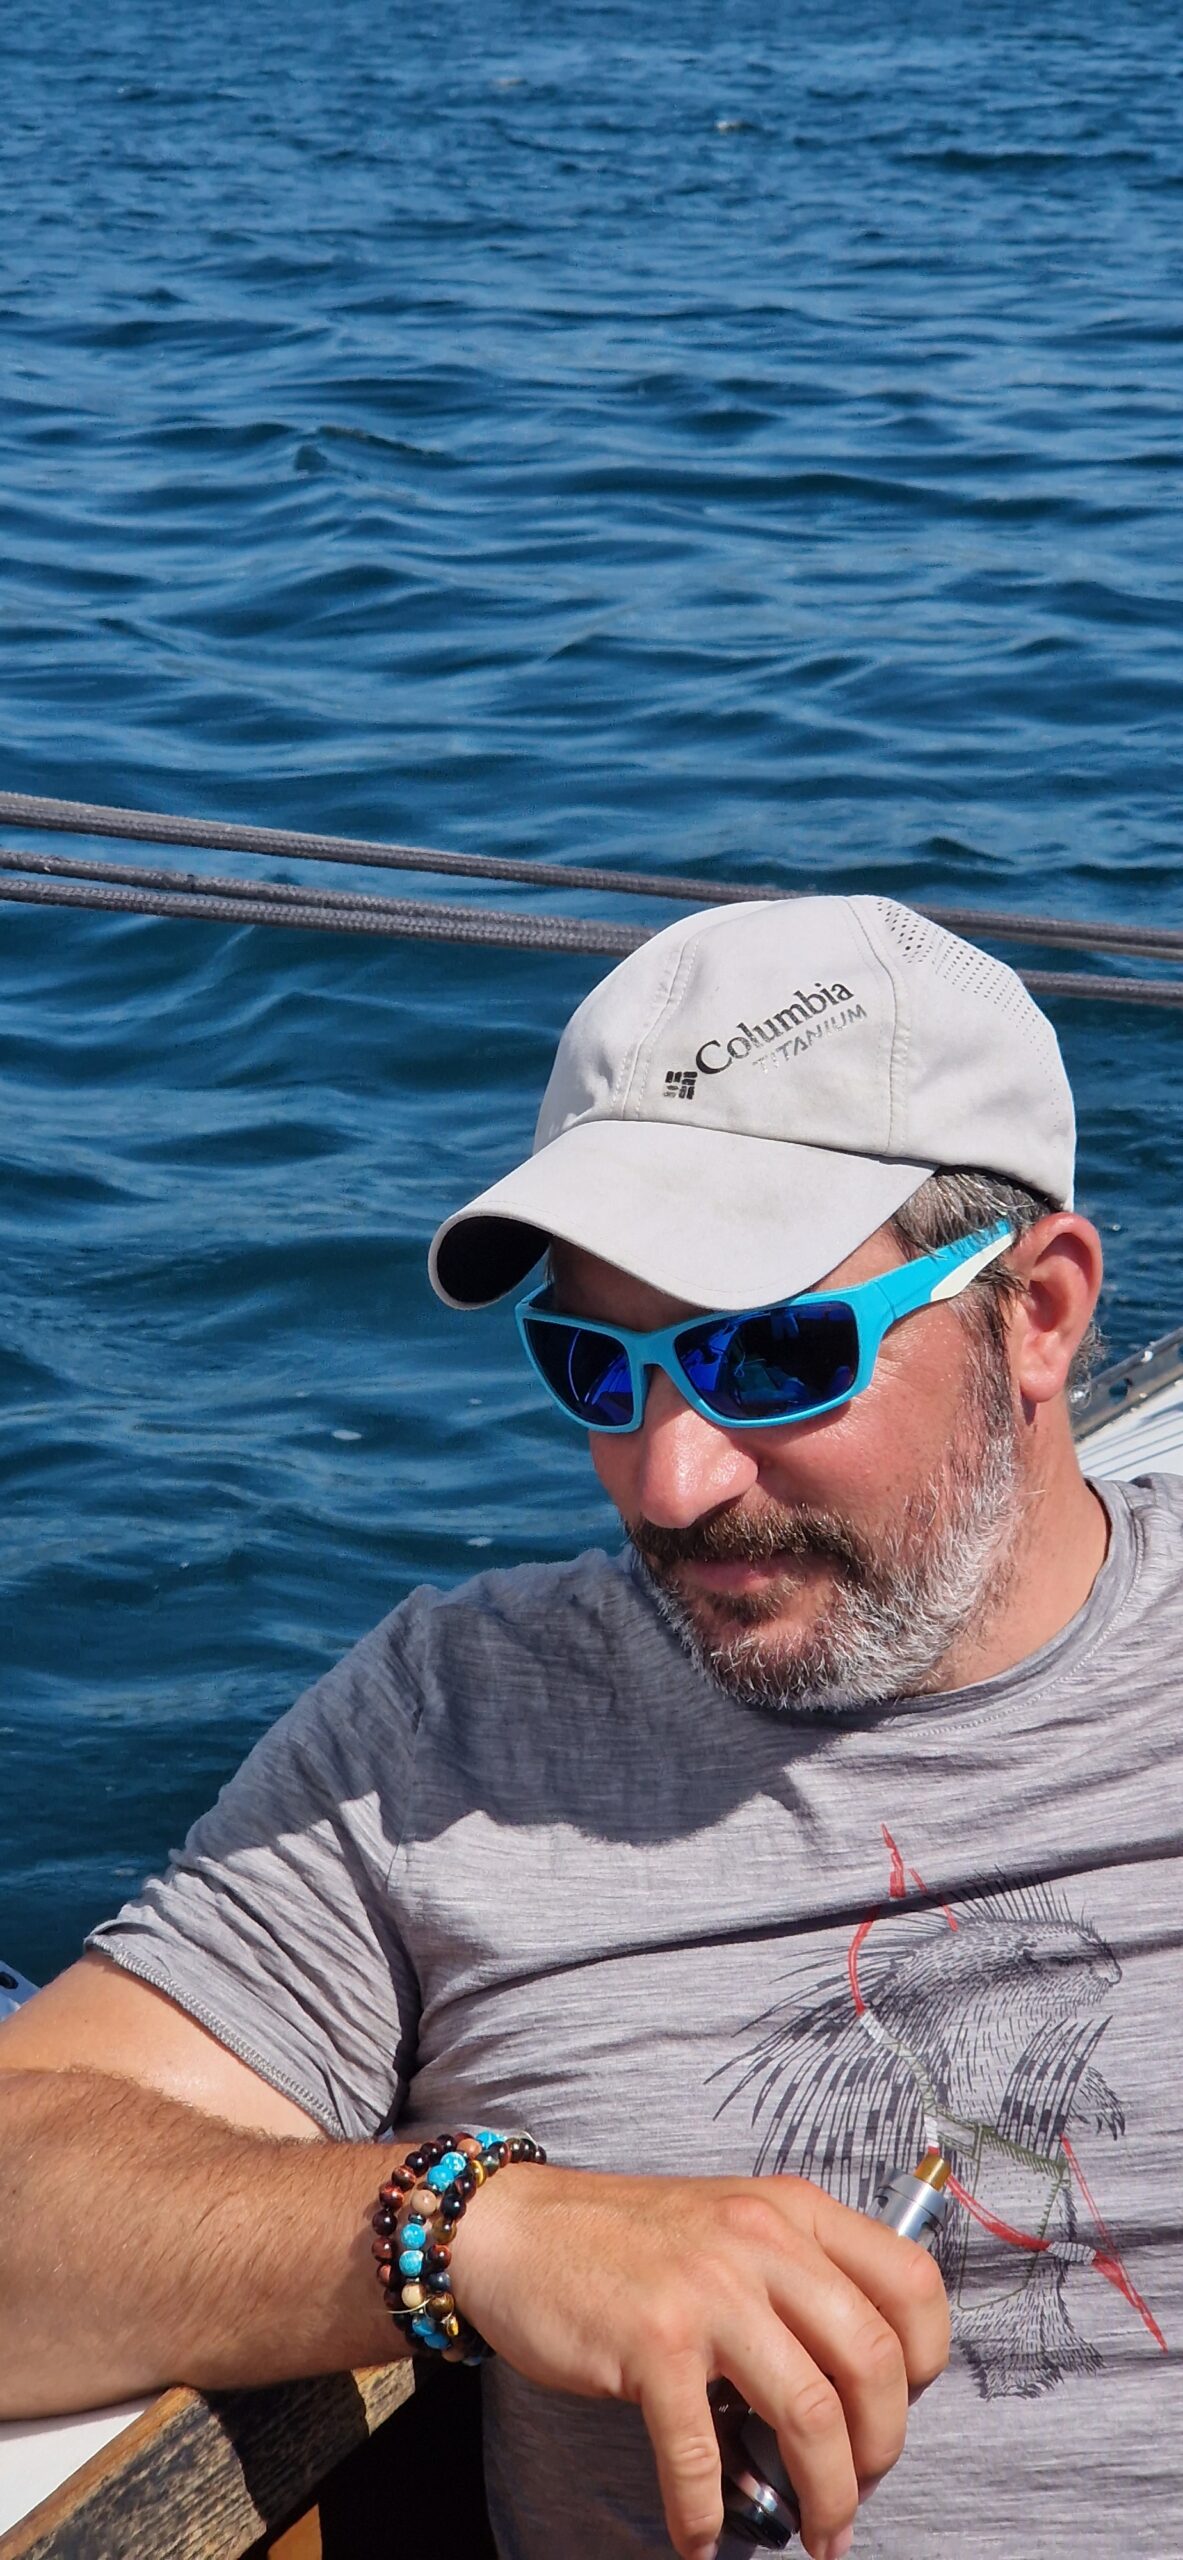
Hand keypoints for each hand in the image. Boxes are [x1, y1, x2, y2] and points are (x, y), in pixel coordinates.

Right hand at [449, 2164, 949, 2559]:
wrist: (518, 2229)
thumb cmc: (629, 2241)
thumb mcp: (733, 2224)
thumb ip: (797, 2274)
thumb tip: (861, 2379)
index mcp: (793, 2211)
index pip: (911, 2283)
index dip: (925, 2361)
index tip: (899, 2408)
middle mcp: (762, 2241)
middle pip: (874, 2361)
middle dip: (882, 2450)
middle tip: (860, 2491)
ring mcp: (709, 2290)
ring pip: (811, 2414)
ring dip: (827, 2498)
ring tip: (817, 2535)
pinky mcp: (653, 2342)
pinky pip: (703, 2454)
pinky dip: (706, 2514)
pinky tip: (698, 2536)